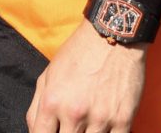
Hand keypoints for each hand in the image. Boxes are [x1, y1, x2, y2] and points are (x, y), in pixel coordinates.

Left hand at [26, 19, 147, 132]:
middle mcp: (74, 113)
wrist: (111, 37)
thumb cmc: (77, 54)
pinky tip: (103, 129)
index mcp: (52, 102)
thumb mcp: (48, 76)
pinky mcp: (123, 120)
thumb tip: (36, 130)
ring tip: (86, 126)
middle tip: (71, 127)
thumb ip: (37, 106)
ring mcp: (100, 119)